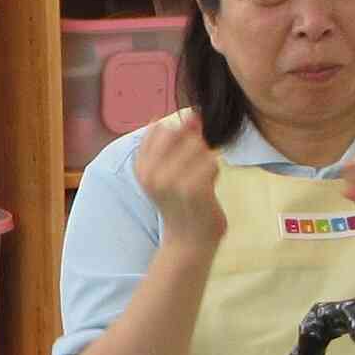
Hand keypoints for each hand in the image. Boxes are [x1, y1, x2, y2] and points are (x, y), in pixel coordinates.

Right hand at [133, 107, 227, 251]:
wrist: (188, 240)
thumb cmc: (182, 201)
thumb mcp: (168, 169)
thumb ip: (178, 140)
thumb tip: (194, 114)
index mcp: (140, 166)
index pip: (161, 129)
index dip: (177, 137)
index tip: (179, 159)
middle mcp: (151, 173)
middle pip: (182, 134)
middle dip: (193, 148)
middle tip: (190, 173)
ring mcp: (170, 181)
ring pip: (199, 147)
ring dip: (205, 162)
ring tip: (198, 182)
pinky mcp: (192, 189)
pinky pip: (211, 163)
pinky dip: (214, 174)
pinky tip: (207, 190)